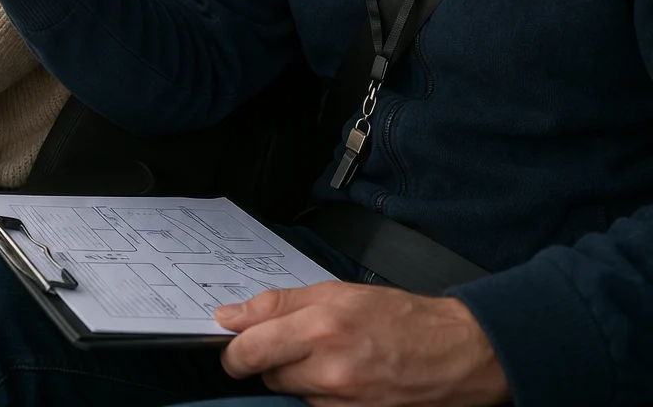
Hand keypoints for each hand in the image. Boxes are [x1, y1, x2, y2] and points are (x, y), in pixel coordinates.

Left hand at [216, 282, 508, 405]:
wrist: (457, 354)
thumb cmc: (400, 318)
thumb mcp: (336, 293)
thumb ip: (276, 304)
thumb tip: (230, 316)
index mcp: (321, 328)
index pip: (249, 349)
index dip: (233, 349)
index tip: (233, 343)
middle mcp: (330, 371)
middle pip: (266, 373)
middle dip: (271, 358)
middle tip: (298, 342)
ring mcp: (343, 403)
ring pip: (290, 392)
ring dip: (299, 377)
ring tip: (333, 357)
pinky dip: (321, 395)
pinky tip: (346, 378)